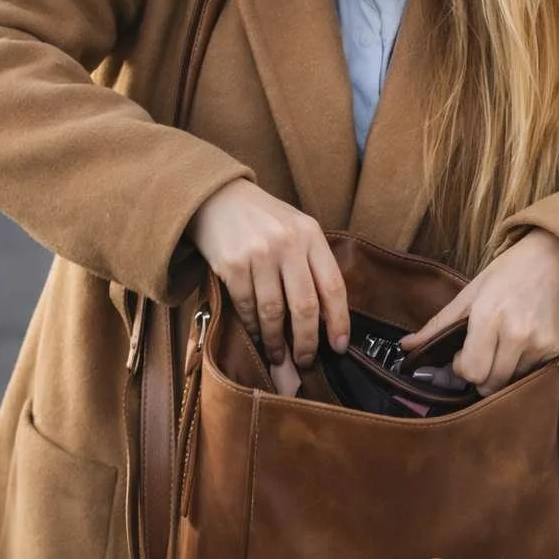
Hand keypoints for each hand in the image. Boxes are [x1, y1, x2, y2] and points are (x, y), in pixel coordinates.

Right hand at [190, 178, 348, 392]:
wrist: (218, 197)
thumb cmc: (264, 219)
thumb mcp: (297, 228)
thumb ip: (312, 263)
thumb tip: (326, 316)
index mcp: (311, 234)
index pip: (333, 285)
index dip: (339, 321)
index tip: (339, 346)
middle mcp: (288, 243)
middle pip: (305, 306)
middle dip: (307, 342)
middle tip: (305, 361)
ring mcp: (259, 254)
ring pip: (274, 312)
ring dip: (277, 341)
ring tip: (279, 356)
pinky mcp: (232, 265)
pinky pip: (246, 307)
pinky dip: (253, 327)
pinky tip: (257, 336)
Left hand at [398, 229, 558, 395]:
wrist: (558, 256)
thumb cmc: (511, 271)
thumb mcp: (471, 291)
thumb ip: (439, 324)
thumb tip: (406, 347)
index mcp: (490, 317)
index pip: (471, 372)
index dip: (462, 369)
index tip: (463, 355)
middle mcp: (517, 334)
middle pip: (491, 384)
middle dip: (480, 376)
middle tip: (481, 355)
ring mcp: (540, 344)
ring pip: (512, 382)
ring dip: (502, 372)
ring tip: (503, 345)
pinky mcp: (557, 349)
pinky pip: (532, 373)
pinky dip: (522, 366)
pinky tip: (523, 342)